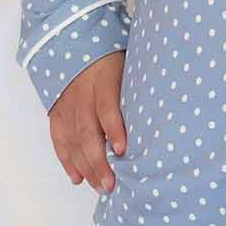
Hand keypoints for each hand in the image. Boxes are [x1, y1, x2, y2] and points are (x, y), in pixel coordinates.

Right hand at [47, 51, 127, 192]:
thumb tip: (169, 109)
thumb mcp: (129, 63)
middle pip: (87, 130)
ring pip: (72, 139)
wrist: (73, 40)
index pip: (106, 106)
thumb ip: (140, 86)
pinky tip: (77, 178)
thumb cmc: (111, 56)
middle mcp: (81, 93)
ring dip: (85, 166)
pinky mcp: (56, 111)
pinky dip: (67, 160)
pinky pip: (59, 139)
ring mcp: (66, 104)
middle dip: (98, 160)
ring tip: (99, 186)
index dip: (113, 128)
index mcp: (102, 79)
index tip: (122, 149)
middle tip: (111, 184)